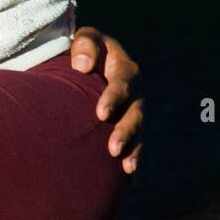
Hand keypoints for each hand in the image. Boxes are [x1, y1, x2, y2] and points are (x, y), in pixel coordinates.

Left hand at [69, 26, 143, 174]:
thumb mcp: (85, 38)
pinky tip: (129, 180)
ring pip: (138, 133)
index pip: (123, 84)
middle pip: (135, 114)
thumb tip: (82, 66)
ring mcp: (133, 112)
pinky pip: (134, 145)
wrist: (85, 62)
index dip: (114, 98)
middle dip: (126, 132)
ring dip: (134, 150)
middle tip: (113, 149)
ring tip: (126, 168)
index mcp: (126, 70)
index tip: (100, 113)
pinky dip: (133, 160)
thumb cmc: (84, 49)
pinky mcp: (127, 126)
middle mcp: (135, 94)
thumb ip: (85, 45)